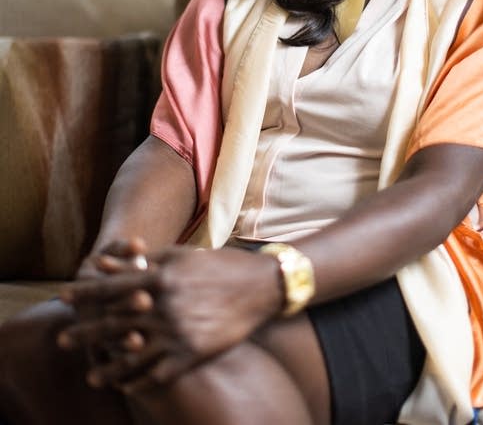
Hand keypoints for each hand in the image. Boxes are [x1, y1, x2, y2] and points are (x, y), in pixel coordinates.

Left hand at [58, 245, 283, 392]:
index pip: (112, 287)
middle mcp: (165, 306)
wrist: (259, 286)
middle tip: (63, 340)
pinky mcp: (193, 353)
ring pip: (133, 355)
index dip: (86, 292)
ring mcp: (178, 332)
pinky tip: (128, 385)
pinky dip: (140, 381)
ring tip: (92, 375)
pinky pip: (158, 374)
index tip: (64, 296)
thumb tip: (104, 262)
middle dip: (86, 332)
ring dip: (109, 367)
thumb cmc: (217, 266)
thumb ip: (141, 261)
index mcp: (161, 278)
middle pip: (115, 323)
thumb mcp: (179, 257)